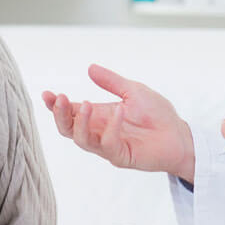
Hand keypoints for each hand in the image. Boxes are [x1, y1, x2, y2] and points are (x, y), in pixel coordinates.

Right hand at [42, 64, 195, 181]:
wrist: (179, 134)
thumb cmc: (157, 114)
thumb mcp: (133, 91)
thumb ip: (112, 82)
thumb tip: (90, 68)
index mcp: (98, 116)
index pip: (70, 112)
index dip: (55, 105)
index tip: (46, 94)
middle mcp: (99, 131)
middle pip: (67, 129)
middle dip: (59, 114)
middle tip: (58, 98)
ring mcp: (108, 145)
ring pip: (81, 140)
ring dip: (78, 122)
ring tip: (84, 103)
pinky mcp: (121, 156)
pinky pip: (108, 144)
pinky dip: (111, 127)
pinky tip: (118, 112)